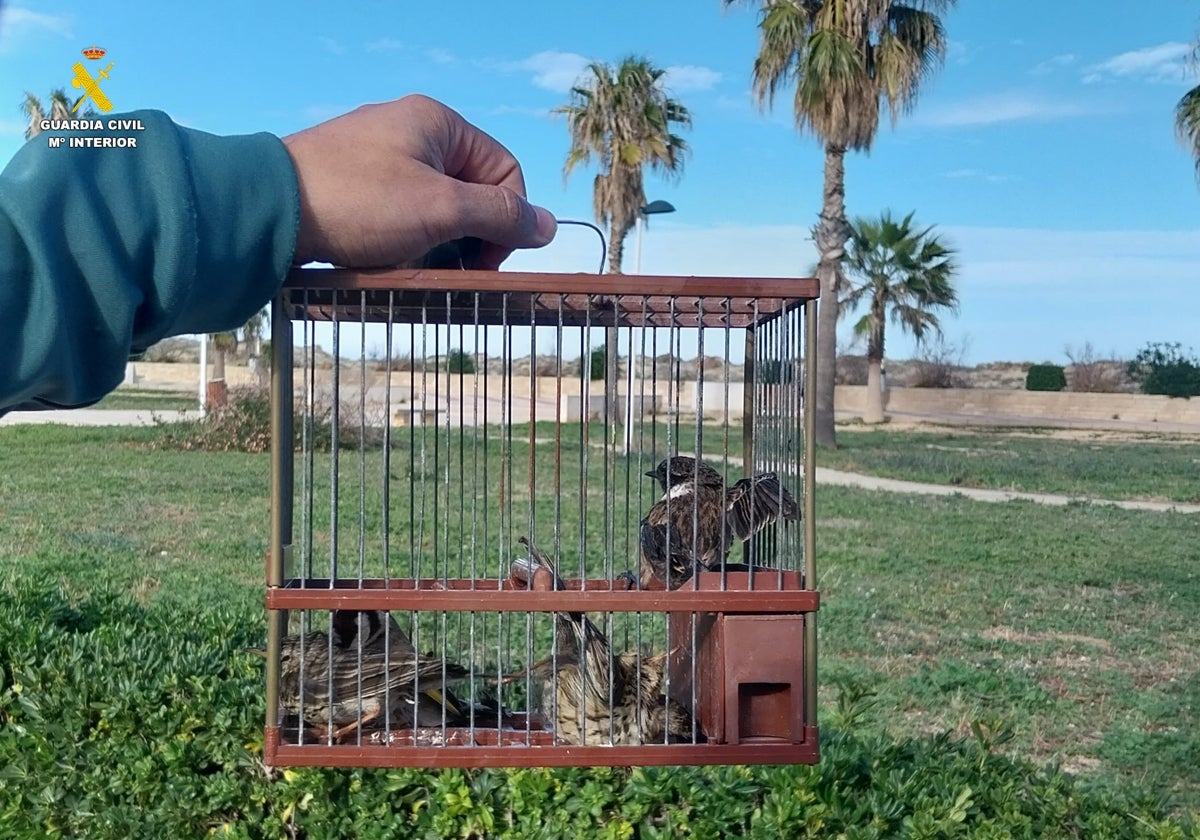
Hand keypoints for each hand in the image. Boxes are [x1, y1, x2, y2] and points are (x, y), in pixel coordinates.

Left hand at [282, 95, 556, 269]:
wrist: (266, 210)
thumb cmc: (357, 201)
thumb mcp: (441, 210)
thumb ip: (500, 216)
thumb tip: (550, 225)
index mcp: (439, 123)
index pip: (506, 174)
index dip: (505, 222)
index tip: (482, 262)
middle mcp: (412, 132)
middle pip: (471, 193)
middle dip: (466, 237)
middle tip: (445, 269)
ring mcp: (379, 157)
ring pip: (436, 210)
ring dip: (434, 245)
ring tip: (407, 265)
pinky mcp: (354, 184)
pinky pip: (400, 216)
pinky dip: (402, 242)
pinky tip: (384, 259)